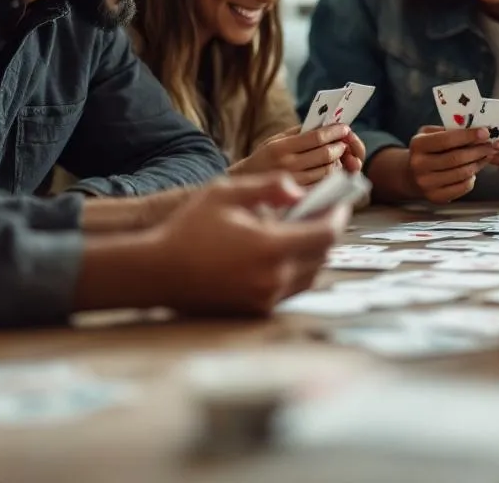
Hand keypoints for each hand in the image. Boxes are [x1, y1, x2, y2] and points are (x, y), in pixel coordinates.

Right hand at [146, 174, 345, 315]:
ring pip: (309, 275)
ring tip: (303, 231)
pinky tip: (282, 252)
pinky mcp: (257, 310)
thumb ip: (268, 188)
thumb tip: (299, 191)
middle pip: (322, 256)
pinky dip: (296, 270)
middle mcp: (274, 278)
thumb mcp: (225, 194)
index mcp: (271, 248)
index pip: (326, 235)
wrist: (157, 273)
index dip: (338, 216)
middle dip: (326, 232)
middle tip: (322, 213)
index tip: (340, 202)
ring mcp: (266, 298)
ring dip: (313, 253)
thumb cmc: (189, 229)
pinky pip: (291, 289)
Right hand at [232, 124, 361, 185]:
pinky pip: (323, 184)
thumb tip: (323, 124)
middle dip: (339, 146)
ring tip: (335, 156)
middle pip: (325, 154)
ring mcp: (294, 183)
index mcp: (281, 148)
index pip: (315, 137)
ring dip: (336, 161)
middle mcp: (288, 165)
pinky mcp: (299, 196)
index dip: (334, 131)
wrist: (246, 185)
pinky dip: (330, 176)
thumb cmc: (263, 159)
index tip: (344, 128)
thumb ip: (297, 132)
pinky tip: (328, 170)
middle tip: (342, 142)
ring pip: (327, 170)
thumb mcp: (274, 141)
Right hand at [407, 125, 492, 202]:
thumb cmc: (427, 150)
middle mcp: (419, 165)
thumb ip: (450, 131)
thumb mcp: (431, 134)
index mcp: (418, 145)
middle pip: (456, 158)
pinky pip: (462, 187)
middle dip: (478, 151)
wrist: (411, 174)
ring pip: (462, 173)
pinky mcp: (435, 197)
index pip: (447, 140)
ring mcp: (426, 183)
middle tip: (490, 146)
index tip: (485, 132)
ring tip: (486, 156)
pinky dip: (472, 179)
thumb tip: (478, 132)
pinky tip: (473, 171)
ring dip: (478, 164)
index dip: (468, 136)